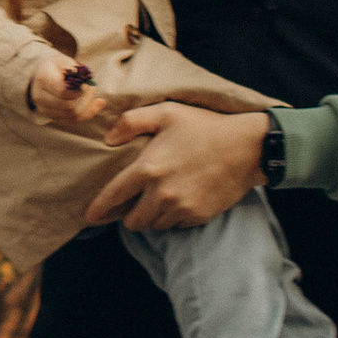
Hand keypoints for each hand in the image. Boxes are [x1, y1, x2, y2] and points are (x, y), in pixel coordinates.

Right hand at [28, 48, 115, 134]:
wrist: (44, 73)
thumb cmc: (58, 66)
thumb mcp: (67, 61)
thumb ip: (78, 73)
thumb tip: (87, 86)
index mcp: (43, 78)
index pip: (62, 92)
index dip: (78, 91)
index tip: (84, 85)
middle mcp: (39, 95)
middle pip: (69, 107)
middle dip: (85, 99)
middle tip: (90, 88)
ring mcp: (43, 108)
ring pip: (72, 116)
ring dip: (86, 106)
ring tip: (88, 94)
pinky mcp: (50, 116)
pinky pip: (71, 121)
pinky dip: (84, 114)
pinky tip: (90, 105)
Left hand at [85, 101, 264, 232]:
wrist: (247, 147)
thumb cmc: (204, 127)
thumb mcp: (166, 112)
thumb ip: (132, 122)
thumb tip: (109, 138)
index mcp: (147, 169)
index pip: (113, 197)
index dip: (99, 209)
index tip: (90, 217)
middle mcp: (160, 194)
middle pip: (132, 221)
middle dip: (128, 215)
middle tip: (132, 205)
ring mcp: (181, 208)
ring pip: (154, 225)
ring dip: (151, 217)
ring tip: (158, 200)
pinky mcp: (198, 217)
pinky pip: (176, 226)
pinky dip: (172, 218)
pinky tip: (178, 201)